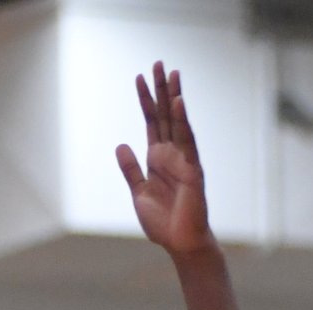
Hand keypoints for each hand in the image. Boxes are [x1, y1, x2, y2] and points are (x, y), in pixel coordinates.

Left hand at [116, 61, 213, 257]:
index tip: (140, 78)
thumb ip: (130, 169)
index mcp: (157, 159)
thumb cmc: (163, 221)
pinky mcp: (192, 170)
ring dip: (174, 98)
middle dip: (161, 90)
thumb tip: (120, 144)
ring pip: (178, 122)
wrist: (179, 242)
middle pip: (166, 115)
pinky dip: (183, 122)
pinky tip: (179, 103)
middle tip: (159, 63)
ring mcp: (183, 160)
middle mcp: (172, 154)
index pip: (152, 122)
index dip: (146, 101)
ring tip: (172, 74)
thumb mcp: (138, 192)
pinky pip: (187, 142)